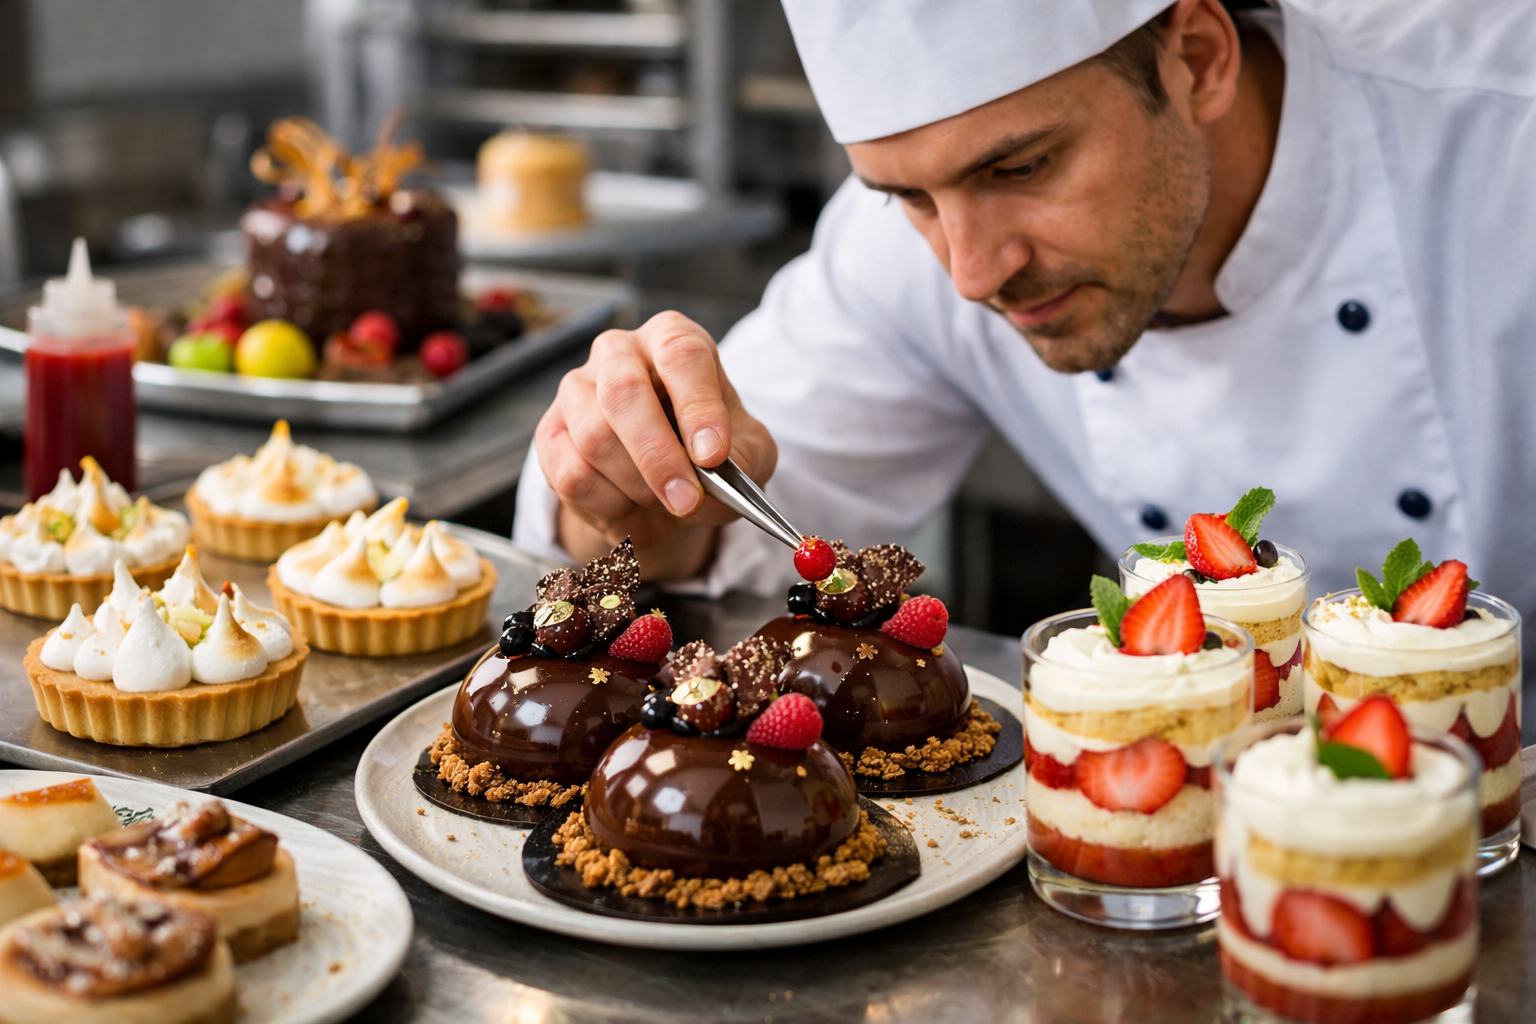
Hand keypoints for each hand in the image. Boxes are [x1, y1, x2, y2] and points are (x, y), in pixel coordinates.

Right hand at [535, 311, 776, 578]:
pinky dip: (607, 502)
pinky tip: (629, 503)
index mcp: (672, 338)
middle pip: (623, 391)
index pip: (680, 354)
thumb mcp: (747, 452)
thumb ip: (744, 458)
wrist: (665, 487)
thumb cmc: (708, 454)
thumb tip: (719, 470)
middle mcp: (619, 353)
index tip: (712, 455)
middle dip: (657, 455)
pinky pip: (570, 473)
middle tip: (687, 499)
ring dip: (637, 484)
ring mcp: (576, 390)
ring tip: (666, 502)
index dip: (697, 406)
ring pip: (595, 437)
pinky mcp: (550, 434)